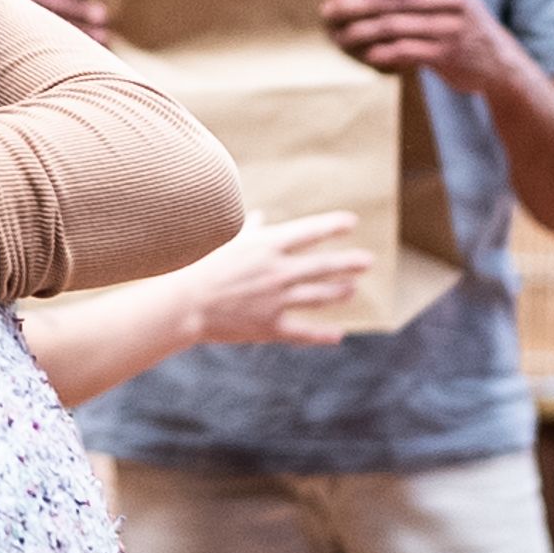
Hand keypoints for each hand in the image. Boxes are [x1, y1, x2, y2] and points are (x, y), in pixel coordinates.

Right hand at [178, 214, 369, 345]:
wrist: (186, 304)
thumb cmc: (203, 268)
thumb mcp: (229, 243)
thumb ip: (251, 231)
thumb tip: (261, 218)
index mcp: (267, 245)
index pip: (310, 231)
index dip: (333, 226)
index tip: (351, 223)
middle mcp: (279, 271)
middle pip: (324, 265)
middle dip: (349, 263)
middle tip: (368, 261)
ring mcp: (278, 300)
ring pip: (320, 295)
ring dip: (339, 292)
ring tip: (352, 290)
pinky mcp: (272, 326)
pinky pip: (305, 331)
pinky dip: (323, 334)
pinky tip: (338, 334)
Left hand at [320, 0, 515, 88]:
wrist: (497, 59)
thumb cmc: (457, 19)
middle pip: (388, 1)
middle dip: (351, 6)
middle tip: (327, 11)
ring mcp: (448, 27)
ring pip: (390, 28)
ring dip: (357, 33)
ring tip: (337, 36)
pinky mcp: (445, 54)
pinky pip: (402, 51)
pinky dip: (379, 53)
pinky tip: (365, 54)